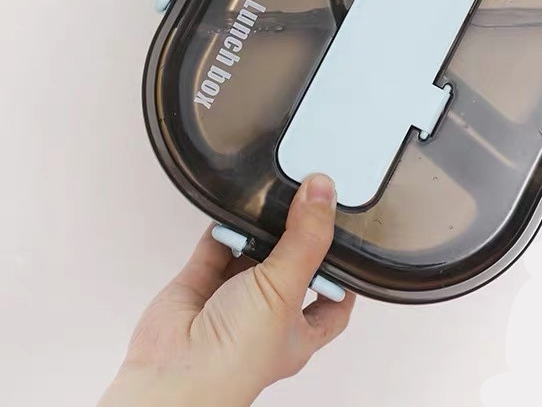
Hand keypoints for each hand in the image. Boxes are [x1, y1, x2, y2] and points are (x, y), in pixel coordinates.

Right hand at [99, 174, 353, 406]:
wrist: (171, 374)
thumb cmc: (238, 352)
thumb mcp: (286, 289)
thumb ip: (306, 239)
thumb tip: (324, 191)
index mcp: (300, 330)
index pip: (334, 299)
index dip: (343, 270)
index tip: (348, 232)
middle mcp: (269, 314)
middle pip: (293, 265)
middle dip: (298, 234)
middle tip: (311, 194)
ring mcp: (233, 298)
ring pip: (254, 252)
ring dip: (262, 225)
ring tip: (279, 188)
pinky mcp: (200, 283)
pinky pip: (217, 245)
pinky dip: (225, 224)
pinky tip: (238, 201)